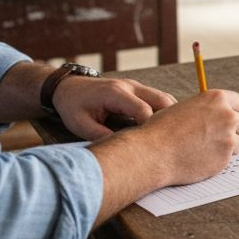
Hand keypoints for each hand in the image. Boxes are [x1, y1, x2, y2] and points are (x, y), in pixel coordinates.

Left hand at [52, 76, 175, 140]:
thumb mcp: (80, 125)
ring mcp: (136, 86)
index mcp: (116, 93)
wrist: (68, 87)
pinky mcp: (138, 91)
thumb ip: (100, 136)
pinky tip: (162, 132)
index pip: (144, 110)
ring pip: (165, 99)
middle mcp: (131, 86)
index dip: (150, 130)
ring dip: (170, 117)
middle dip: (170, 122)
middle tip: (169, 145)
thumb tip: (122, 152)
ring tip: (168, 141)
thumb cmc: (73, 106)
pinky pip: (159, 100)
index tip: (150, 149)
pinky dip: (165, 114)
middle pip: (163, 100)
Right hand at [134, 89, 238, 185]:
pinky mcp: (225, 158)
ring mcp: (228, 138)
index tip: (225, 119)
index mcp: (216, 98)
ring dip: (226, 147)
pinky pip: (229, 159)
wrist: (154, 152)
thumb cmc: (162, 130)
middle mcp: (226, 115)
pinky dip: (218, 160)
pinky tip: (201, 159)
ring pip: (238, 143)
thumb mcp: (184, 108)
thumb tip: (214, 115)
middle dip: (232, 131)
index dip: (231, 111)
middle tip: (216, 138)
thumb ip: (204, 110)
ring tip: (205, 149)